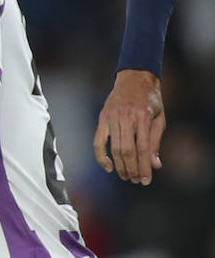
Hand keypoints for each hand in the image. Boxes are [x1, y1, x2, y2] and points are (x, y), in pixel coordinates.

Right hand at [94, 69, 165, 183]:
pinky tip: (109, 166)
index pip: (143, 148)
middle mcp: (126, 116)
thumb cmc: (150, 99)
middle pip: (127, 150)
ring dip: (120, 165)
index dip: (144, 167)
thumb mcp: (159, 118)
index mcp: (143, 116)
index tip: (146, 180)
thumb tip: (155, 165)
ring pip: (114, 147)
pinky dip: (101, 156)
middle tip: (136, 180)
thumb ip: (155, 141)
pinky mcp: (103, 117)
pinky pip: (98, 140)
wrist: (135, 77)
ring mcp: (112, 116)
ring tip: (126, 176)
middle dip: (132, 169)